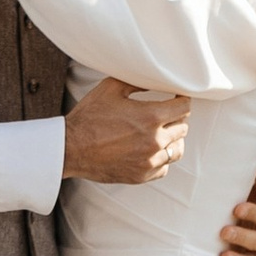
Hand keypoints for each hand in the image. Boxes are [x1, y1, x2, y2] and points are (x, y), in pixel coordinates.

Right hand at [62, 82, 190, 185]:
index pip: (184, 108)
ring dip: (172, 140)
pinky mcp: (141, 175)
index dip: (182, 100)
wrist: (70, 148)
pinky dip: (160, 159)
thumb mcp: (112, 88)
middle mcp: (154, 141)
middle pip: (183, 128)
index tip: (176, 99)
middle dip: (176, 119)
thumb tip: (155, 79)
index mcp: (151, 117)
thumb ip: (137, 82)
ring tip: (161, 133)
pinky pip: (163, 167)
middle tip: (165, 114)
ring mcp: (149, 161)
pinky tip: (150, 150)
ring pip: (177, 150)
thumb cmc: (89, 117)